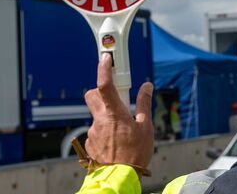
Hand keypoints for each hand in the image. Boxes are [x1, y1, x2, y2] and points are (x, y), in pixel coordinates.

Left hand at [83, 53, 154, 170]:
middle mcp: (100, 120)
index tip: (106, 58)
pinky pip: (96, 132)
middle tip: (115, 98)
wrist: (120, 178)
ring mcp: (93, 132)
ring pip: (95, 115)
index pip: (105, 85)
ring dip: (106, 116)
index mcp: (114, 114)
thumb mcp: (145, 128)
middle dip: (101, 92)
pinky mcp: (90, 144)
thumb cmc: (135, 155)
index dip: (104, 69)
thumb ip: (143, 104)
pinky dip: (104, 132)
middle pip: (93, 96)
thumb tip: (146, 87)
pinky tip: (115, 142)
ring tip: (121, 130)